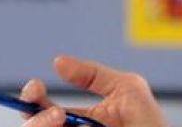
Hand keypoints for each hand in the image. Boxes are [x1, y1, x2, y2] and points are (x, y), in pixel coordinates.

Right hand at [19, 54, 166, 126]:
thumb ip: (93, 74)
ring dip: (41, 126)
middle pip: (31, 126)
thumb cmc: (150, 126)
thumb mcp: (127, 90)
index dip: (32, 98)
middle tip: (55, 111)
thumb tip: (58, 61)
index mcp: (77, 120)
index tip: (37, 87)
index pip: (41, 110)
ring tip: (61, 118)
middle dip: (33, 116)